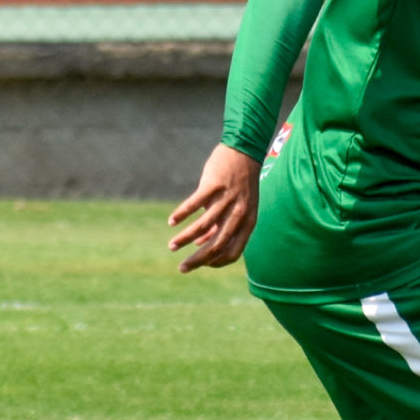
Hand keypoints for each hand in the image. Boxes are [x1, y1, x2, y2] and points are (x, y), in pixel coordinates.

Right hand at [168, 144, 261, 272]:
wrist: (243, 151)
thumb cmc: (240, 183)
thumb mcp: (238, 208)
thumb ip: (221, 227)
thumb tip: (200, 245)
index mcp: (248, 222)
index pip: (233, 253)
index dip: (217, 263)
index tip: (202, 265)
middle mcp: (238, 214)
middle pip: (216, 245)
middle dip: (197, 261)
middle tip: (182, 268)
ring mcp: (226, 199)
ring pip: (202, 227)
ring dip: (184, 239)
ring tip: (172, 246)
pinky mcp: (213, 185)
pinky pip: (194, 204)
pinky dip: (181, 214)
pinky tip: (172, 222)